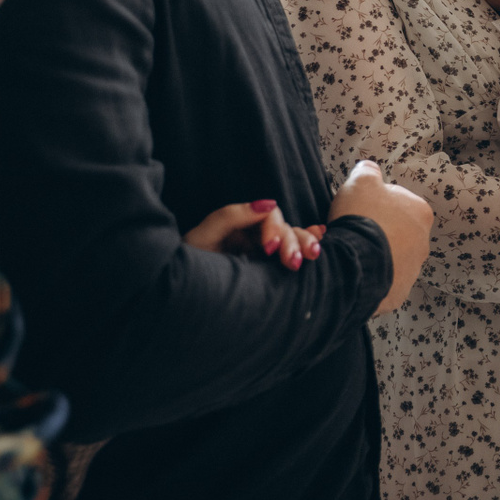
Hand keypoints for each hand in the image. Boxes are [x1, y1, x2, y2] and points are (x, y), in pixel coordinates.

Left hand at [183, 198, 321, 269]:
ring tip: (313, 255)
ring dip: (304, 243)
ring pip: (291, 240)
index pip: (268, 217)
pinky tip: (321, 233)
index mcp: (240, 224)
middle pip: (283, 229)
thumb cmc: (187, 264)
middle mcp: (253, 235)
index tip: (269, 250)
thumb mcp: (203, 237)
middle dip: (293, 242)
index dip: (274, 229)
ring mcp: (261, 252)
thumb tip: (269, 204)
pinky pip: (290, 252)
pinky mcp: (266, 270)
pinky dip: (307, 240)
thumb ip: (231, 217)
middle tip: (295, 261)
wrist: (178, 294)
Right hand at [330, 160, 433, 314]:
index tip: (359, 208)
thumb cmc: (362, 217)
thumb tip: (369, 168)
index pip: (397, 201)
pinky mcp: (399, 291)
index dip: (374, 202)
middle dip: (379, 229)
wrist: (356, 263)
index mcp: (421, 212)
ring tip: (355, 251)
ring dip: (376, 253)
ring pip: (392, 256)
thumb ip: (368, 171)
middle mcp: (424, 242)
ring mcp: (413, 269)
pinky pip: (384, 279)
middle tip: (356, 230)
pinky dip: (372, 274)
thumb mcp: (361, 182)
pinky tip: (357, 269)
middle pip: (397, 230)